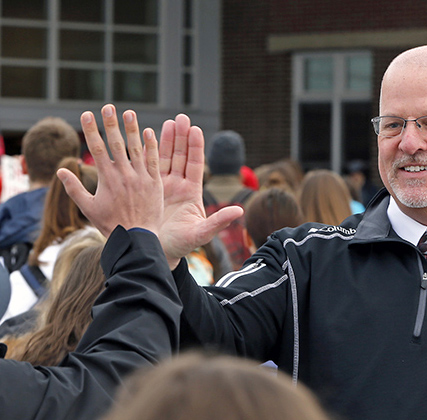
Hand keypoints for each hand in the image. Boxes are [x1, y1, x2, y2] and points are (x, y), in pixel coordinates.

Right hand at [58, 104, 163, 236]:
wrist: (136, 238)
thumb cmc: (110, 224)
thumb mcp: (88, 208)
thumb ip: (74, 188)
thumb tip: (61, 171)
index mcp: (107, 178)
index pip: (97, 148)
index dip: (92, 130)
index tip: (87, 114)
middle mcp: (124, 174)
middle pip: (117, 143)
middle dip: (111, 123)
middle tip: (108, 106)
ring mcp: (141, 177)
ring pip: (136, 148)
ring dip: (132, 129)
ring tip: (129, 112)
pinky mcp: (155, 183)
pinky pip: (154, 160)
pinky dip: (151, 145)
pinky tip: (150, 131)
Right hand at [158, 114, 242, 268]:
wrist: (157, 253)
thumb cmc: (180, 246)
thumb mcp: (201, 233)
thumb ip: (219, 221)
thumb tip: (240, 211)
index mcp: (192, 193)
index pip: (195, 165)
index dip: (195, 147)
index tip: (196, 129)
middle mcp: (179, 186)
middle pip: (181, 157)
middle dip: (182, 137)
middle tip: (182, 117)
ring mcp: (164, 186)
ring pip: (166, 158)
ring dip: (168, 140)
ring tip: (169, 121)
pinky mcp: (150, 190)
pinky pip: (150, 167)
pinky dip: (149, 152)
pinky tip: (146, 137)